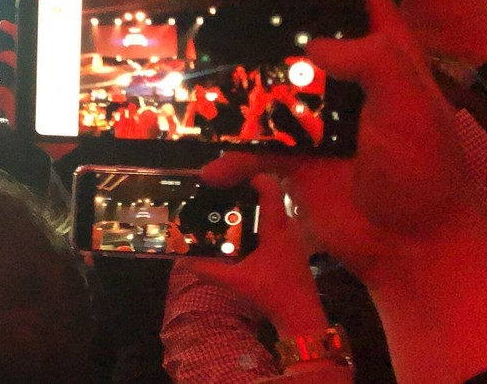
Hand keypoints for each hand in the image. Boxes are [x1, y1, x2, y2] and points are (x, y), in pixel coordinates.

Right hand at [177, 176, 327, 337]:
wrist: (302, 317)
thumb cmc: (273, 294)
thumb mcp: (237, 282)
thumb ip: (209, 270)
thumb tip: (184, 259)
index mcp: (277, 228)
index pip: (270, 189)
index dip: (253, 173)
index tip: (230, 170)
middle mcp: (288, 227)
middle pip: (271, 195)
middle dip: (247, 187)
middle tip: (221, 186)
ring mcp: (292, 238)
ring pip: (273, 210)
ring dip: (253, 204)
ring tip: (227, 202)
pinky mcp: (291, 248)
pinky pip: (275, 223)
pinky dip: (259, 218)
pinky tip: (242, 227)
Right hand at [207, 0, 469, 273]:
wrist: (410, 247)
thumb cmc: (423, 174)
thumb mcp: (410, 108)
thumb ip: (373, 63)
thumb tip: (317, 47)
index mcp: (386, 56)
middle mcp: (348, 80)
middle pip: (301, 31)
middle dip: (265, 22)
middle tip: (230, 20)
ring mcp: (318, 117)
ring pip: (268, 85)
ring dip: (237, 87)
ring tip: (205, 85)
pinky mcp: (295, 156)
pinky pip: (253, 147)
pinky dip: (232, 157)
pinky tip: (215, 166)